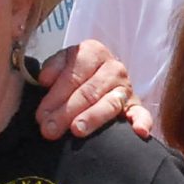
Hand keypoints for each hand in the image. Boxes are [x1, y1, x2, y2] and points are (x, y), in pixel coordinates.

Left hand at [35, 40, 151, 138]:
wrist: (97, 78)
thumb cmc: (74, 74)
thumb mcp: (61, 63)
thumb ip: (52, 68)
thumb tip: (45, 80)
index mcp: (93, 51)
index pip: (73, 75)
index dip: (55, 96)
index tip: (41, 116)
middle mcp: (113, 67)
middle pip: (88, 91)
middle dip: (66, 112)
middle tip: (49, 129)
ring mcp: (126, 87)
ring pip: (109, 103)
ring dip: (92, 118)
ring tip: (77, 130)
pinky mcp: (135, 105)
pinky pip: (142, 113)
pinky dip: (142, 122)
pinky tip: (139, 131)